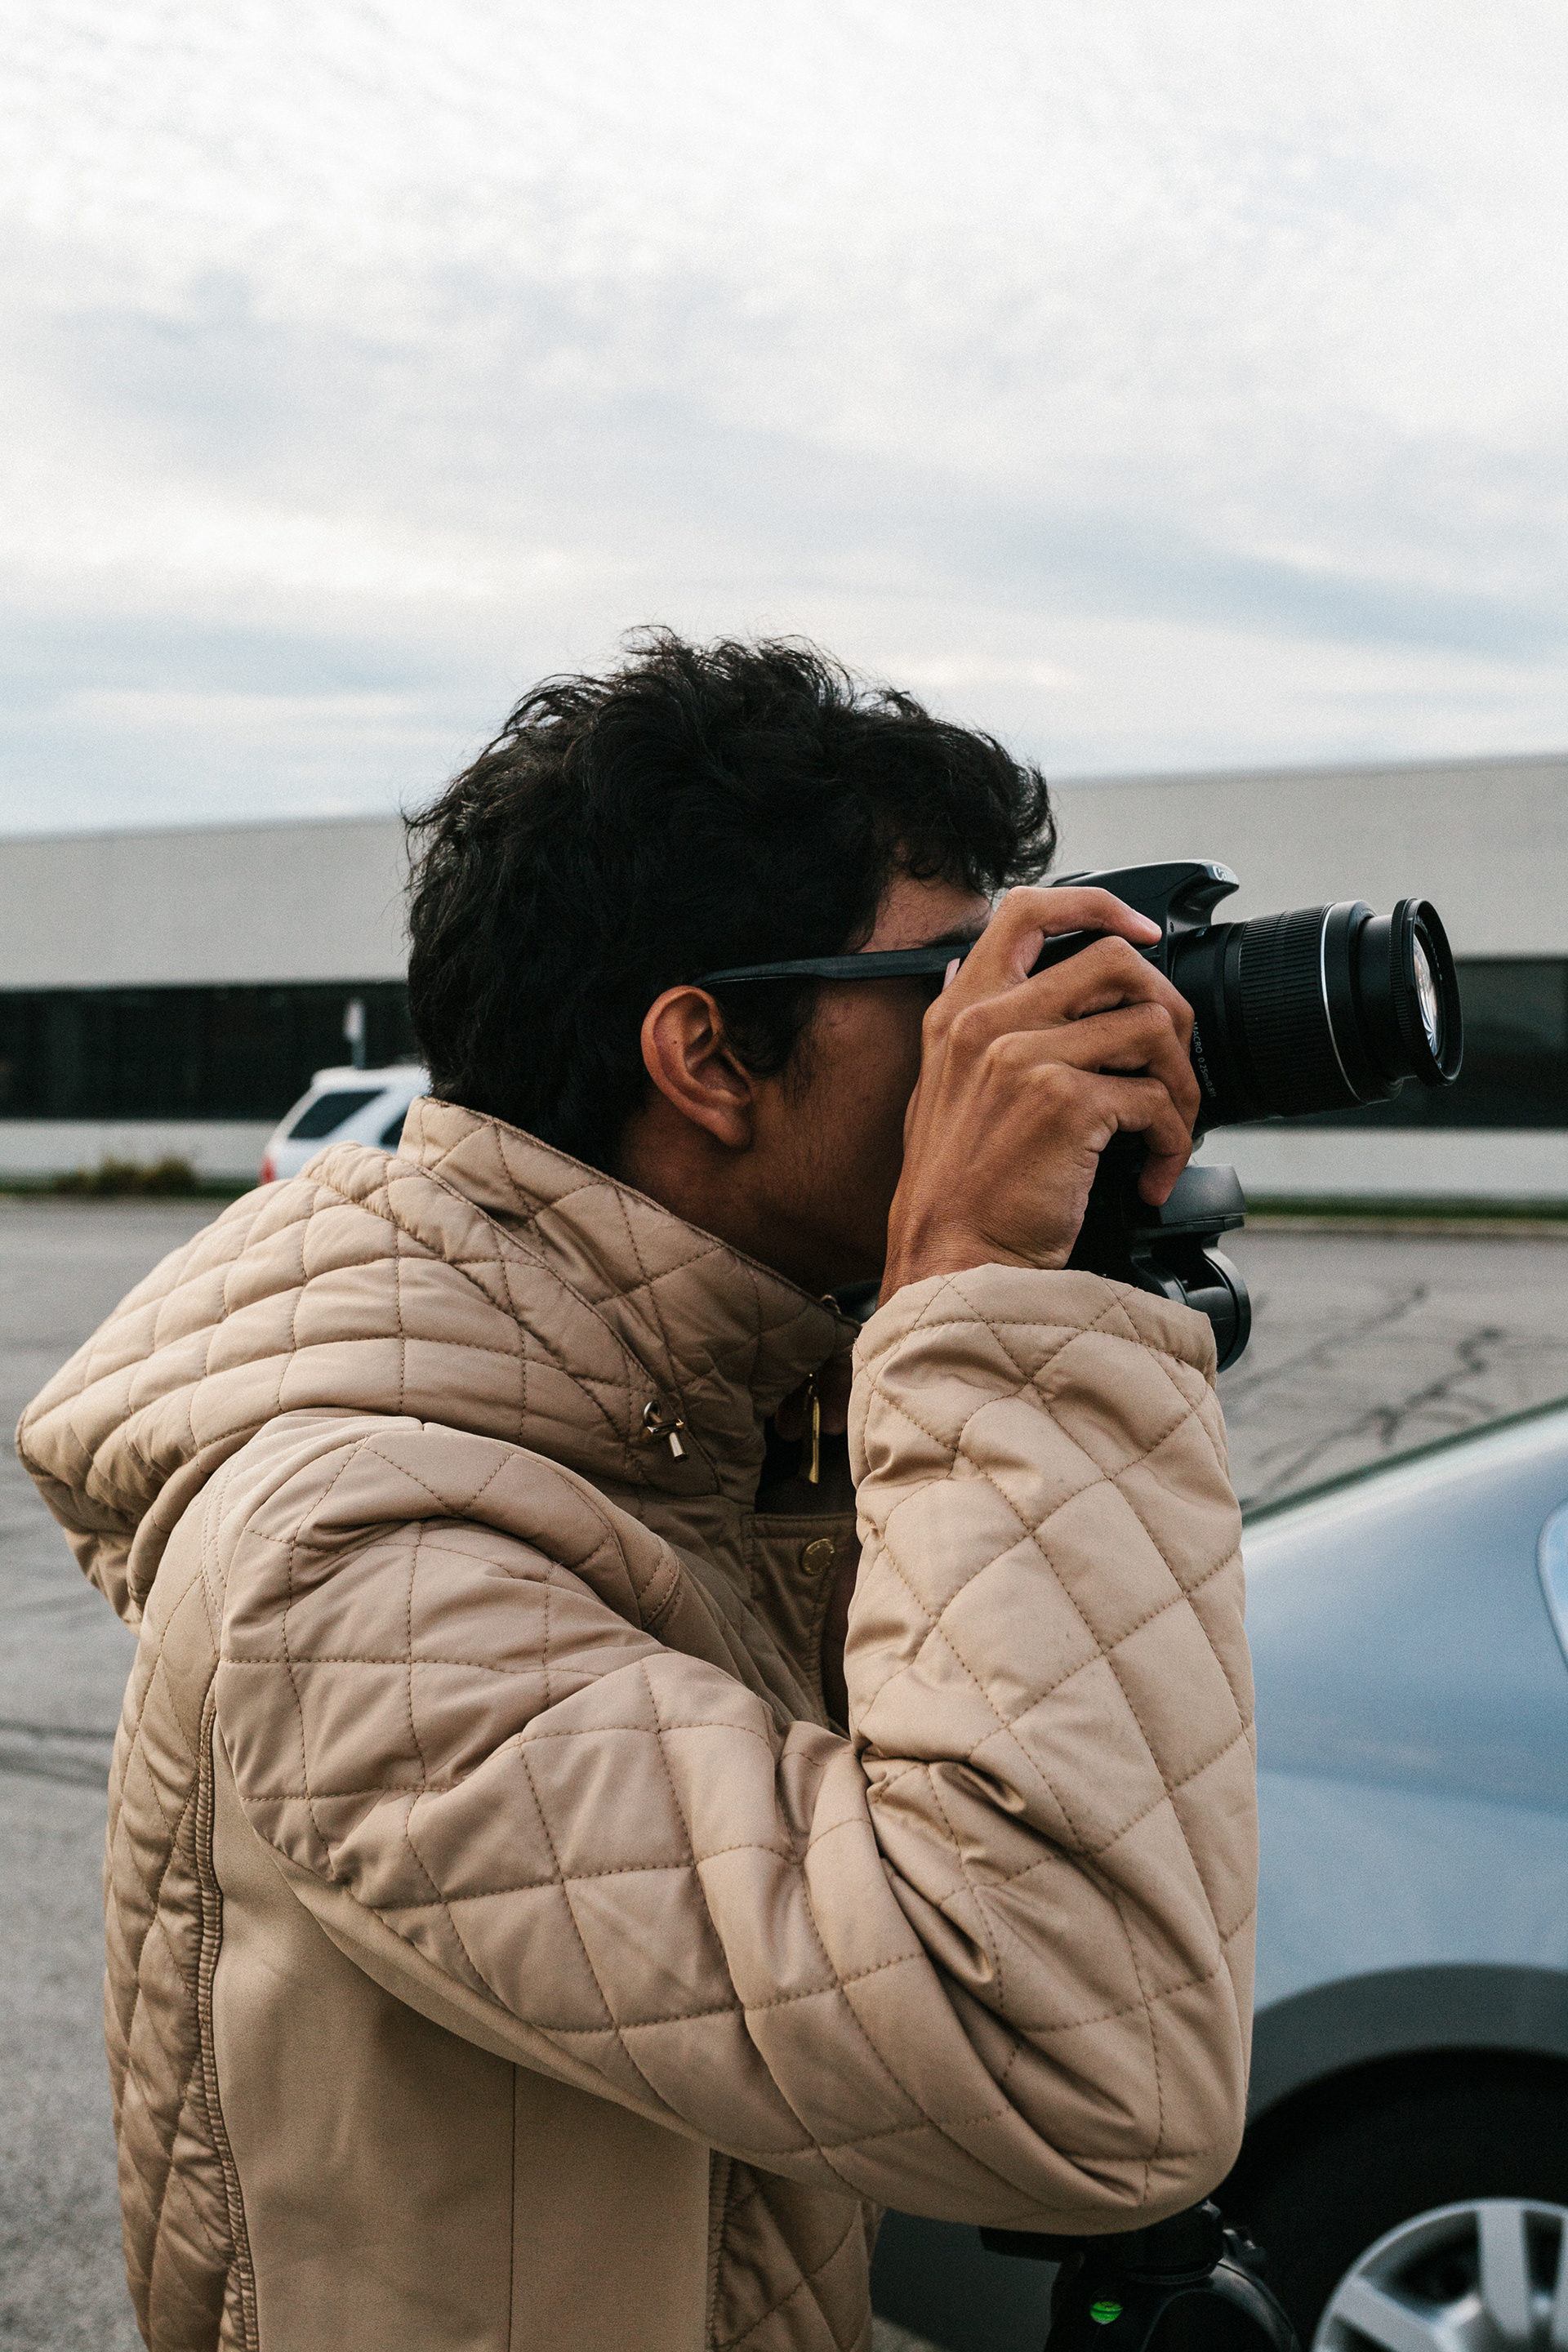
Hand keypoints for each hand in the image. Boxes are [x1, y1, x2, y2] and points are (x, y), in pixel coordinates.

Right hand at [881, 885, 1200, 1294]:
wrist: (951, 1265)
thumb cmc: (958, 1197)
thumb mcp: (944, 1095)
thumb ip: (981, 1039)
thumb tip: (1028, 995)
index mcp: (959, 1013)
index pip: (1027, 908)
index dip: (1098, 903)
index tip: (1142, 930)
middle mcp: (988, 1024)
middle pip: (1116, 959)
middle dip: (1167, 1007)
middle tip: (1169, 1062)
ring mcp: (1024, 1057)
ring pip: (1152, 1025)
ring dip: (1181, 1084)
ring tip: (1168, 1131)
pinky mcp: (1064, 1103)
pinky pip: (1156, 1101)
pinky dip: (1173, 1142)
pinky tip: (1151, 1177)